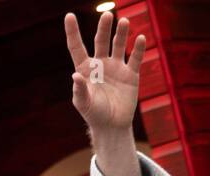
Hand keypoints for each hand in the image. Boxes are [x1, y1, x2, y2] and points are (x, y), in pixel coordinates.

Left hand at [64, 11, 144, 137]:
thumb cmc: (94, 114)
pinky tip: (140, 38)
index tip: (69, 16)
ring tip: (124, 21)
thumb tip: (76, 75)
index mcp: (85, 69)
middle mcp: (100, 64)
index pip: (77, 47)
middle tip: (107, 15)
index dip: (73, 32)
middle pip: (101, 41)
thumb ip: (79, 90)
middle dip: (104, 28)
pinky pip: (135, 58)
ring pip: (119, 45)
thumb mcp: (83, 103)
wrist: (112, 126)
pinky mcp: (131, 74)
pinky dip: (139, 48)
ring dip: (121, 33)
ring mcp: (116, 67)